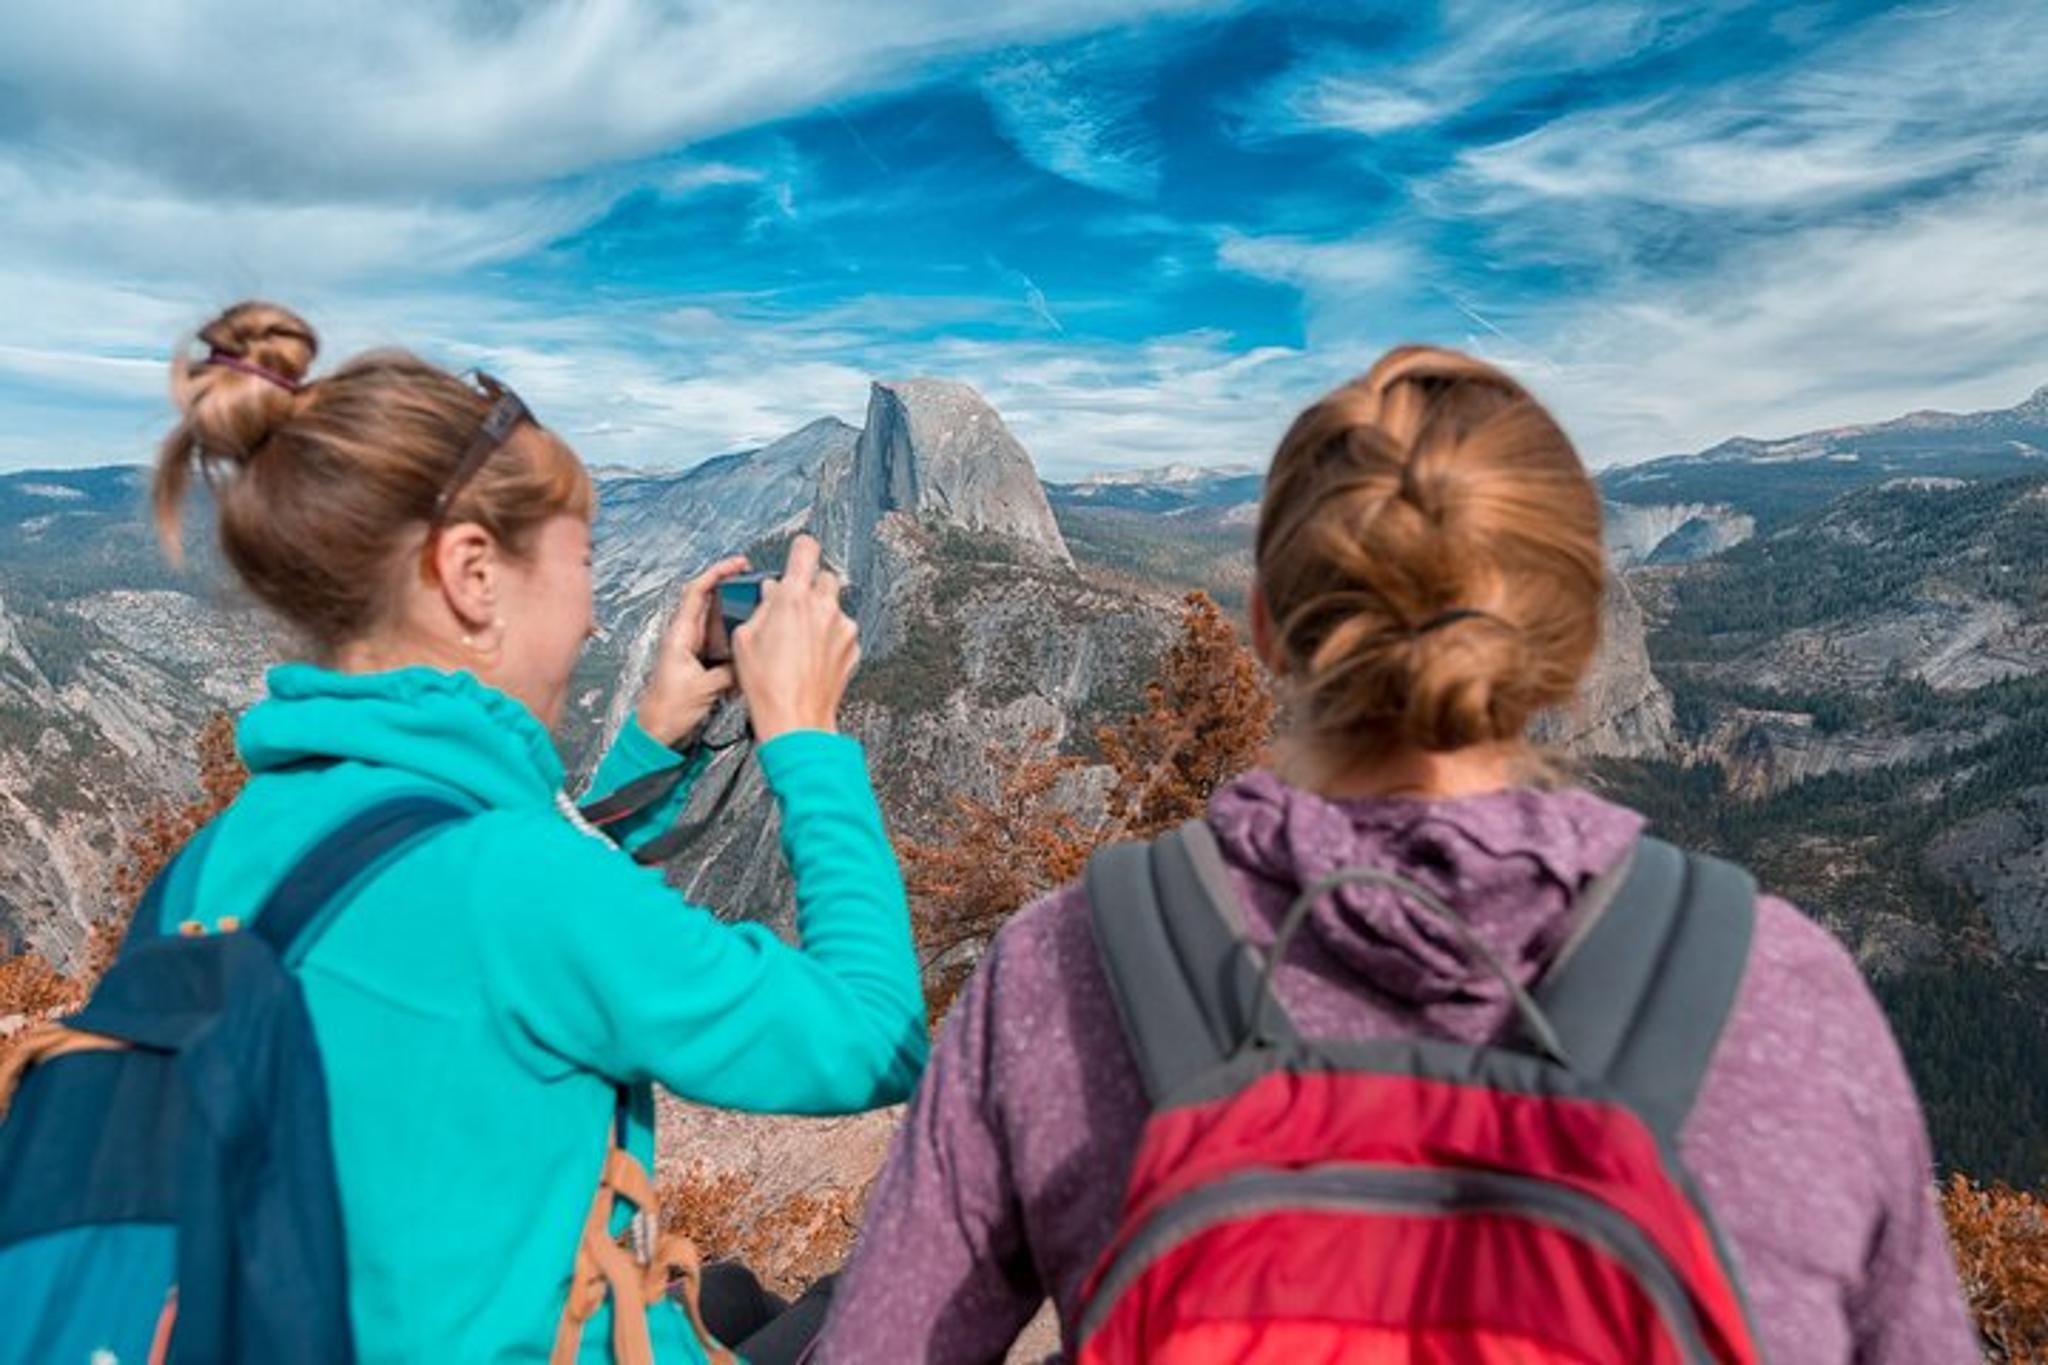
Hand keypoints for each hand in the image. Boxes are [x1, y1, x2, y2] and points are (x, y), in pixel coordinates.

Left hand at [635, 555, 749, 745]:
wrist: (657, 735)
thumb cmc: (668, 711)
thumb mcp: (703, 687)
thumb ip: (728, 670)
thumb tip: (748, 660)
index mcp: (680, 635)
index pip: (697, 591)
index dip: (717, 573)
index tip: (738, 565)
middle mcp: (685, 639)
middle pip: (710, 603)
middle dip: (732, 590)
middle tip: (756, 583)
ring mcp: (693, 652)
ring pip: (718, 624)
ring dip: (736, 616)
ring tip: (759, 611)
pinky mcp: (700, 666)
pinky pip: (722, 646)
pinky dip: (736, 641)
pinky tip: (751, 643)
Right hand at [732, 535, 858, 742]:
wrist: (795, 719)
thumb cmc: (768, 684)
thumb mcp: (746, 638)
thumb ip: (762, 607)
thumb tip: (771, 594)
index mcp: (794, 597)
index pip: (806, 549)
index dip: (800, 549)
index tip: (798, 552)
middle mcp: (824, 607)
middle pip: (825, 577)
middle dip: (810, 586)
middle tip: (794, 605)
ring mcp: (842, 628)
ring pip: (835, 607)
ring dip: (820, 615)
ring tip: (800, 641)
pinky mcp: (853, 647)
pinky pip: (842, 632)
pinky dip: (830, 638)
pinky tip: (812, 657)